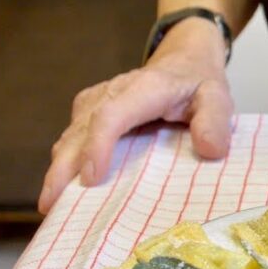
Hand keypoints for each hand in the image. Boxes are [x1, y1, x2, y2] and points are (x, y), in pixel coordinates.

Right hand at [38, 18, 232, 213]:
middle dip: (62, 169)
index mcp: (144, 89)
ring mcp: (97, 102)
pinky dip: (64, 164)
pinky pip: (71, 139)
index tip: (90, 178)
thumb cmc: (199, 84)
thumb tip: (209, 150)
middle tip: (51, 206)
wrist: (184, 61)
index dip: (97, 146)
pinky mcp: (89, 112)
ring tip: (50, 208)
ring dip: (58, 171)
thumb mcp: (217, 98)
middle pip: (80, 131)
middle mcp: (112, 93)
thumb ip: (214, 121)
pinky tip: (62, 191)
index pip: (111, 115)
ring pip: (70, 137)